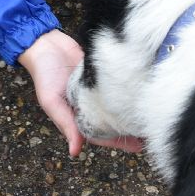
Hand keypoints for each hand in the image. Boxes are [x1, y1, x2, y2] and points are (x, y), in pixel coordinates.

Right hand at [16, 30, 143, 156]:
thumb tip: (75, 152)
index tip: (138, 147)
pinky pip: (116, 85)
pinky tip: (141, 92)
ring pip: (116, 104)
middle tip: (151, 133)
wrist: (45, 43)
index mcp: (76, 116)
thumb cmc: (44, 74)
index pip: (101, 134)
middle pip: (113, 121)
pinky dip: (127, 90)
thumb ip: (65, 124)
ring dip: (130, 110)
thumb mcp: (51, 102)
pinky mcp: (102, 73)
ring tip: (149, 115)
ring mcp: (96, 89)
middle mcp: (89, 105)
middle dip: (129, 129)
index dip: (118, 142)